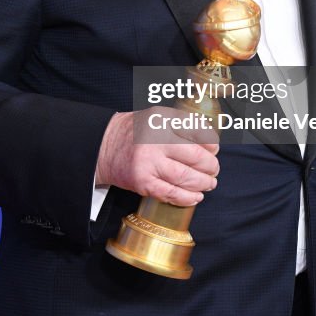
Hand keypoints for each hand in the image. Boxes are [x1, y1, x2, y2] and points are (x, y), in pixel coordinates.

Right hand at [95, 107, 219, 205]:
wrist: (101, 147)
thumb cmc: (133, 132)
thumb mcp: (156, 117)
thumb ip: (180, 124)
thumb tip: (209, 140)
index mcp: (161, 120)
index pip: (196, 131)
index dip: (211, 142)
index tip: (214, 148)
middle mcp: (155, 140)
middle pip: (195, 156)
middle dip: (210, 166)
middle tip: (214, 169)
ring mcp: (148, 163)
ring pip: (186, 177)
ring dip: (203, 183)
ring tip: (209, 183)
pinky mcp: (143, 182)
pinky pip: (171, 193)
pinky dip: (188, 197)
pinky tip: (196, 196)